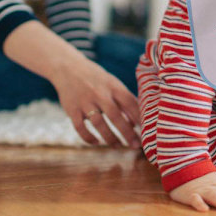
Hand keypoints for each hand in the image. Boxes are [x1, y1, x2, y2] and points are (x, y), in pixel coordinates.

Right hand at [3, 21, 139, 148]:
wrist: (69, 68)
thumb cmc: (97, 79)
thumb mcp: (112, 83)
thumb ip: (124, 100)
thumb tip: (137, 121)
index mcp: (113, 86)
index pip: (130, 102)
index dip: (139, 117)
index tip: (147, 130)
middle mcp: (100, 93)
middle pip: (116, 116)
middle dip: (127, 133)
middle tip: (136, 145)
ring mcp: (85, 102)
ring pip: (99, 124)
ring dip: (110, 138)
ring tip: (119, 146)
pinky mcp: (72, 109)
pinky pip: (80, 127)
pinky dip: (88, 137)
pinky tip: (96, 143)